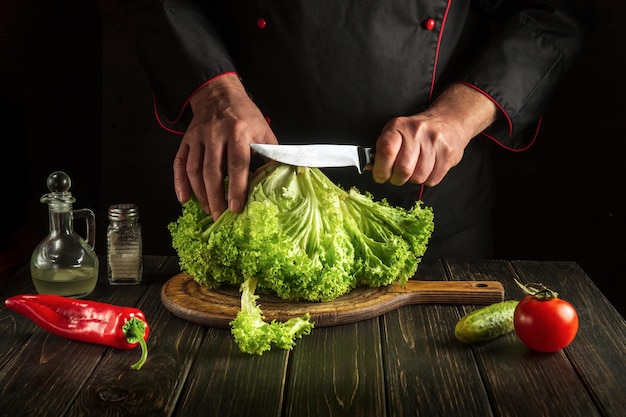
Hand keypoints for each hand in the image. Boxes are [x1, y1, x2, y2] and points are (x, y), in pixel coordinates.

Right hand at [174, 73, 277, 218]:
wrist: (219, 93)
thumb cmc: (245, 115)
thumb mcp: (263, 130)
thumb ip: (271, 154)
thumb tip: (282, 178)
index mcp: (239, 131)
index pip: (237, 164)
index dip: (236, 187)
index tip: (236, 208)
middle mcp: (216, 134)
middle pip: (212, 170)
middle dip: (216, 197)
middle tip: (220, 216)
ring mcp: (198, 137)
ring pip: (194, 169)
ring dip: (200, 193)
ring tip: (208, 210)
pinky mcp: (186, 140)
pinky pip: (179, 163)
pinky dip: (179, 182)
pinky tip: (184, 198)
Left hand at [371, 83, 498, 186]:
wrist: (450, 121)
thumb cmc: (416, 131)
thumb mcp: (396, 132)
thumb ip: (382, 150)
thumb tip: (370, 168)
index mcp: (399, 126)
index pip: (387, 150)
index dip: (381, 169)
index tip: (380, 176)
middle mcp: (417, 132)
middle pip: (403, 169)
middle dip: (396, 179)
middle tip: (396, 177)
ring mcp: (434, 143)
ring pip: (418, 177)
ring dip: (412, 180)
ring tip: (413, 170)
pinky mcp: (448, 154)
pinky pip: (432, 180)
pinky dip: (427, 180)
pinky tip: (427, 169)